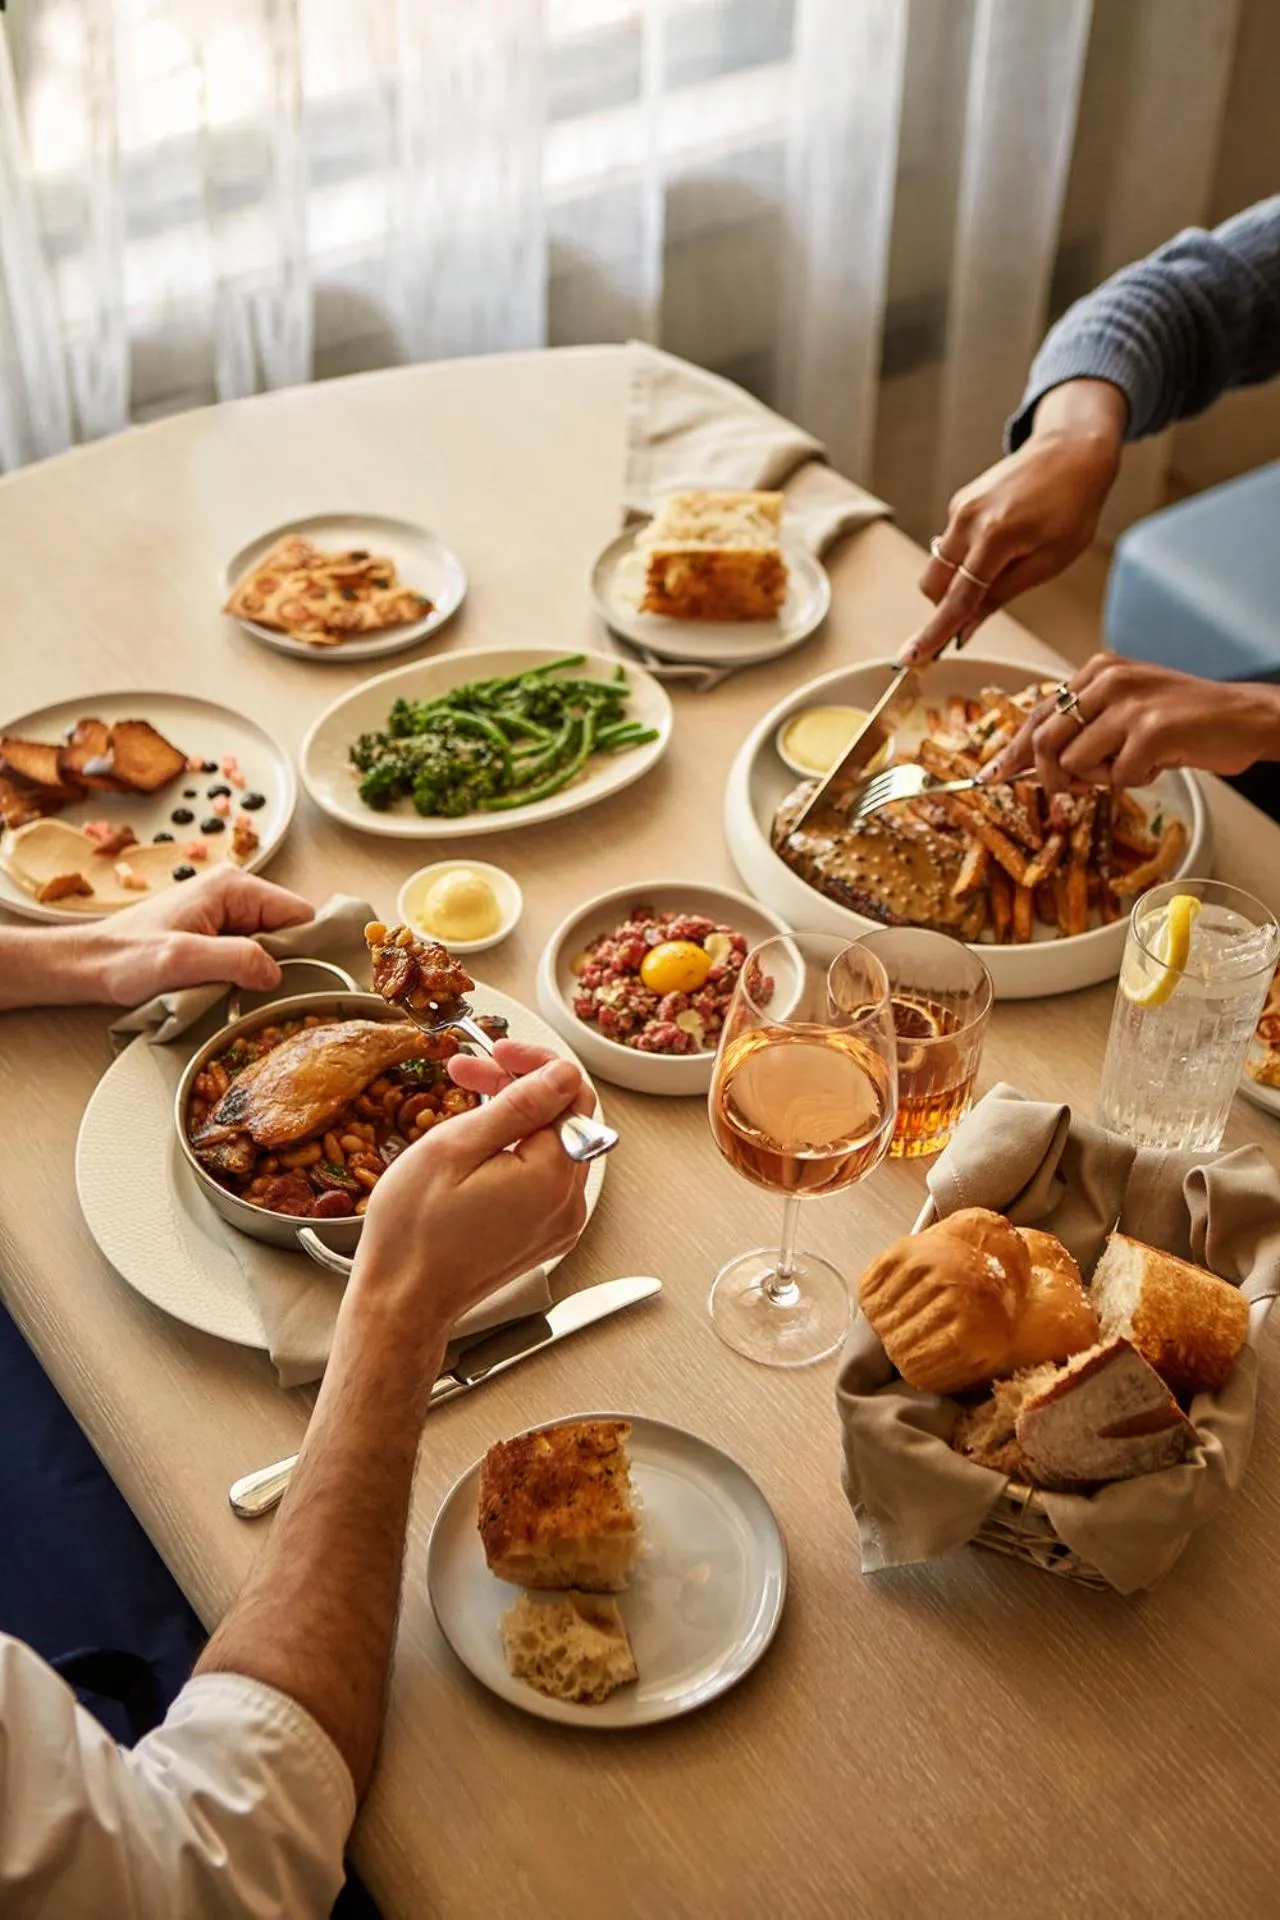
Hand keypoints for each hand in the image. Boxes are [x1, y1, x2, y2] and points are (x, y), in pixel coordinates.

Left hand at [91, 866, 313, 1003]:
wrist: (88, 964)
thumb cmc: (126, 957)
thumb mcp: (183, 959)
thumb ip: (236, 959)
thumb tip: (276, 973)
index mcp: (233, 886)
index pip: (299, 913)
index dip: (304, 949)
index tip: (296, 981)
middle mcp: (234, 892)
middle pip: (287, 930)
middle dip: (280, 963)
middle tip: (256, 991)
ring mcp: (224, 911)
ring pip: (269, 945)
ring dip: (258, 972)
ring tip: (233, 991)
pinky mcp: (214, 931)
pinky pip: (248, 952)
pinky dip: (243, 974)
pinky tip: (224, 989)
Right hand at [351, 1044, 590, 1337]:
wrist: (402, 1302)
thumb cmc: (414, 1232)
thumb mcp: (456, 1148)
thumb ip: (519, 1106)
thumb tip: (562, 1073)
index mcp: (552, 1177)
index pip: (571, 1092)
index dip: (534, 1062)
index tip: (497, 1050)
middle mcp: (569, 1202)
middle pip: (565, 1116)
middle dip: (520, 1084)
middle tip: (470, 1069)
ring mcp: (560, 1222)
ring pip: (555, 1144)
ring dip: (517, 1114)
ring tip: (467, 1101)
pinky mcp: (544, 1234)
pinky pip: (545, 1175)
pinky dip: (518, 1149)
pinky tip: (481, 1142)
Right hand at [899, 380, 1125, 666]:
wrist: (1072, 450)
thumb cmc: (1072, 506)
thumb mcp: (1049, 560)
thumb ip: (1002, 595)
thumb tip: (968, 627)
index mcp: (994, 537)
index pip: (957, 599)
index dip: (934, 633)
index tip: (911, 657)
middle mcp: (967, 520)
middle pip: (933, 584)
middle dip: (946, 605)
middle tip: (979, 610)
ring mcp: (960, 508)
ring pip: (939, 566)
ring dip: (958, 582)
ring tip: (1004, 568)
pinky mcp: (960, 502)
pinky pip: (951, 545)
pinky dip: (965, 559)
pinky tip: (1002, 545)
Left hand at [982, 655, 1279, 792]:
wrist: (1244, 717)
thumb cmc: (1184, 720)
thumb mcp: (1125, 711)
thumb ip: (1083, 728)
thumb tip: (1031, 764)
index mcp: (1097, 671)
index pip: (1037, 714)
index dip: (1011, 751)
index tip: (991, 776)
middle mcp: (1107, 679)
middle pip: (1044, 743)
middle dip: (1054, 778)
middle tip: (1077, 788)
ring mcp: (1127, 703)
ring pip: (1076, 764)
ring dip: (1103, 778)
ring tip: (1137, 761)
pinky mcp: (1149, 730)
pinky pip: (1117, 777)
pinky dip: (1137, 780)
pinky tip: (1160, 760)